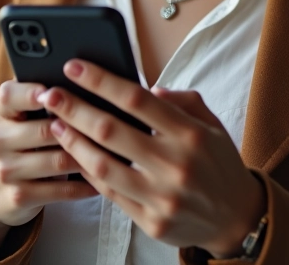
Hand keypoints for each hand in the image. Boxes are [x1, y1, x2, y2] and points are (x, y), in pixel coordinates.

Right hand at [0, 80, 98, 227]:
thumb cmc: (27, 137)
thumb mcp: (26, 114)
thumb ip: (48, 96)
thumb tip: (87, 79)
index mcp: (1, 110)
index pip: (11, 95)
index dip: (34, 92)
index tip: (60, 90)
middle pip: (45, 130)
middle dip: (79, 128)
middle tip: (109, 125)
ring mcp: (6, 170)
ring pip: (57, 161)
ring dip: (87, 157)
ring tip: (112, 151)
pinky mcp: (18, 197)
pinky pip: (60, 190)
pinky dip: (84, 185)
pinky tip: (103, 179)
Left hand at [38, 60, 265, 257]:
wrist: (238, 218)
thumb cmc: (219, 162)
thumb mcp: (211, 122)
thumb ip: (182, 100)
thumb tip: (149, 87)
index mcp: (190, 134)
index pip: (136, 99)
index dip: (101, 80)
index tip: (74, 67)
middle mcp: (175, 165)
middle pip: (111, 131)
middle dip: (75, 108)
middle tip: (50, 94)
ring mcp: (161, 197)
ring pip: (103, 165)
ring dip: (73, 142)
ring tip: (56, 123)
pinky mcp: (151, 222)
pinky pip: (109, 193)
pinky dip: (88, 171)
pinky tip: (75, 154)